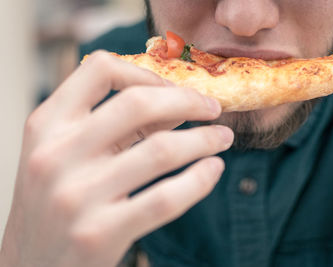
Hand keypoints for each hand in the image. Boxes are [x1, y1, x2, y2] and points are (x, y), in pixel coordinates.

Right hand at [0, 51, 233, 266]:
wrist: (32, 264)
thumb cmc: (55, 202)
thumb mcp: (66, 155)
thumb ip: (115, 128)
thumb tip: (176, 105)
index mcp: (47, 127)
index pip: (99, 70)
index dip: (145, 73)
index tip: (173, 87)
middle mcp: (56, 156)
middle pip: (138, 104)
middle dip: (188, 101)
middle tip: (213, 108)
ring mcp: (77, 196)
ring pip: (161, 150)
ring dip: (204, 139)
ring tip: (222, 138)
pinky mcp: (99, 234)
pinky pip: (166, 198)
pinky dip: (199, 180)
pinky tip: (213, 170)